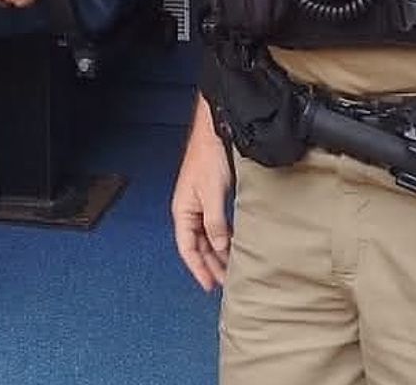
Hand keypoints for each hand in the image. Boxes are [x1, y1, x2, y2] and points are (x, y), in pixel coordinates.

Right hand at [171, 110, 234, 291]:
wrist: (216, 130)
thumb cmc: (209, 157)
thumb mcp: (212, 193)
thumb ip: (214, 222)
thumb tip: (219, 248)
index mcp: (183, 210)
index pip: (187, 248)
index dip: (198, 268)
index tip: (210, 285)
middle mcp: (189, 210)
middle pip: (197, 245)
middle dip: (209, 264)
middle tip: (225, 283)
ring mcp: (200, 203)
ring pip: (207, 236)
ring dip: (217, 253)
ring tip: (230, 268)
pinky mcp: (212, 197)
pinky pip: (215, 225)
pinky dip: (223, 238)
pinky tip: (233, 244)